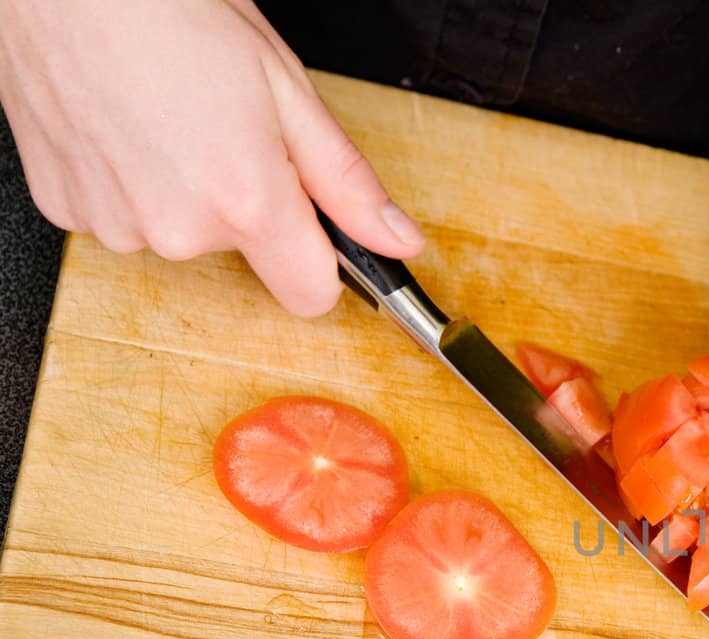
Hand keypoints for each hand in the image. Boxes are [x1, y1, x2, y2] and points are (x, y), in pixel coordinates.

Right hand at [0, 0, 422, 314]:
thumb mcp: (286, 87)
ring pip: (180, 234)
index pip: (312, 295)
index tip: (312, 223)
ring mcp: (116, 225)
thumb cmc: (167, 10)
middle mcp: (178, 229)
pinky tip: (124, 125)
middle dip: (247, 203)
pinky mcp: (65, 211)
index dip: (319, 258)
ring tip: (166, 116)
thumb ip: (347, 181)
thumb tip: (398, 240)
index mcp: (248, 202)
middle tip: (224, 126)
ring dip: (183, 190)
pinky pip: (123, 217)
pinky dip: (129, 182)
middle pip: (244, 253)